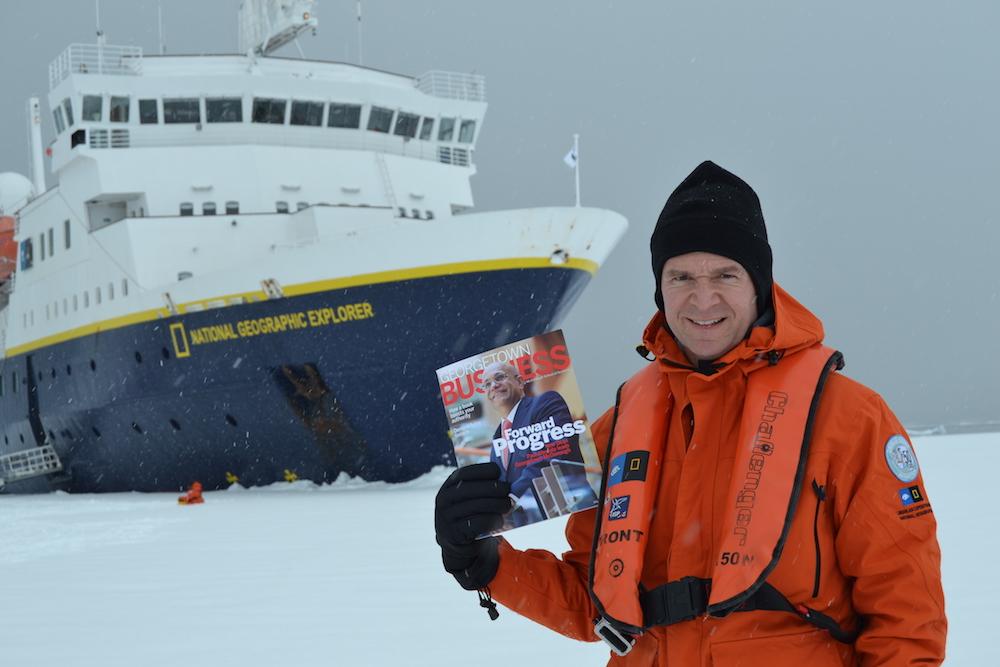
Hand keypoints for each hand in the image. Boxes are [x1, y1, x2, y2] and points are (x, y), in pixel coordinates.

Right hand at [434, 463, 511, 589]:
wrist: (459, 545)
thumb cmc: (470, 515)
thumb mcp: (469, 498)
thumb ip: (481, 487)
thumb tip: (508, 475)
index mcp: (448, 486)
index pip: (464, 473)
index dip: (482, 470)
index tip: (498, 472)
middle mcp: (444, 499)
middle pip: (471, 489)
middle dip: (493, 488)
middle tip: (508, 490)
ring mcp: (447, 517)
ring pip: (475, 506)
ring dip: (496, 504)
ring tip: (508, 505)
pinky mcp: (454, 533)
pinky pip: (477, 524)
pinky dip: (492, 520)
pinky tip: (500, 520)